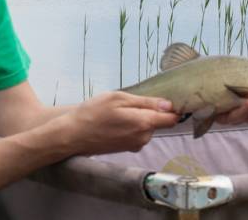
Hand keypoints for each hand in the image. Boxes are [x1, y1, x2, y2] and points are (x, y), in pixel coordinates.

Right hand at [60, 91, 178, 155]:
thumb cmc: (93, 112)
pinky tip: (115, 122)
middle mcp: (144, 137)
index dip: (173, 108)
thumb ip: (145, 102)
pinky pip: (138, 134)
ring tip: (118, 112)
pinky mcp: (128, 149)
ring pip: (147, 127)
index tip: (168, 98)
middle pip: (158, 121)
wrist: (73, 135)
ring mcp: (136, 145)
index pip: (171, 118)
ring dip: (139, 119)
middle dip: (150, 111)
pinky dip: (131, 126)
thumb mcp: (118, 98)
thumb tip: (169, 105)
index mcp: (144, 123)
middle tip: (129, 102)